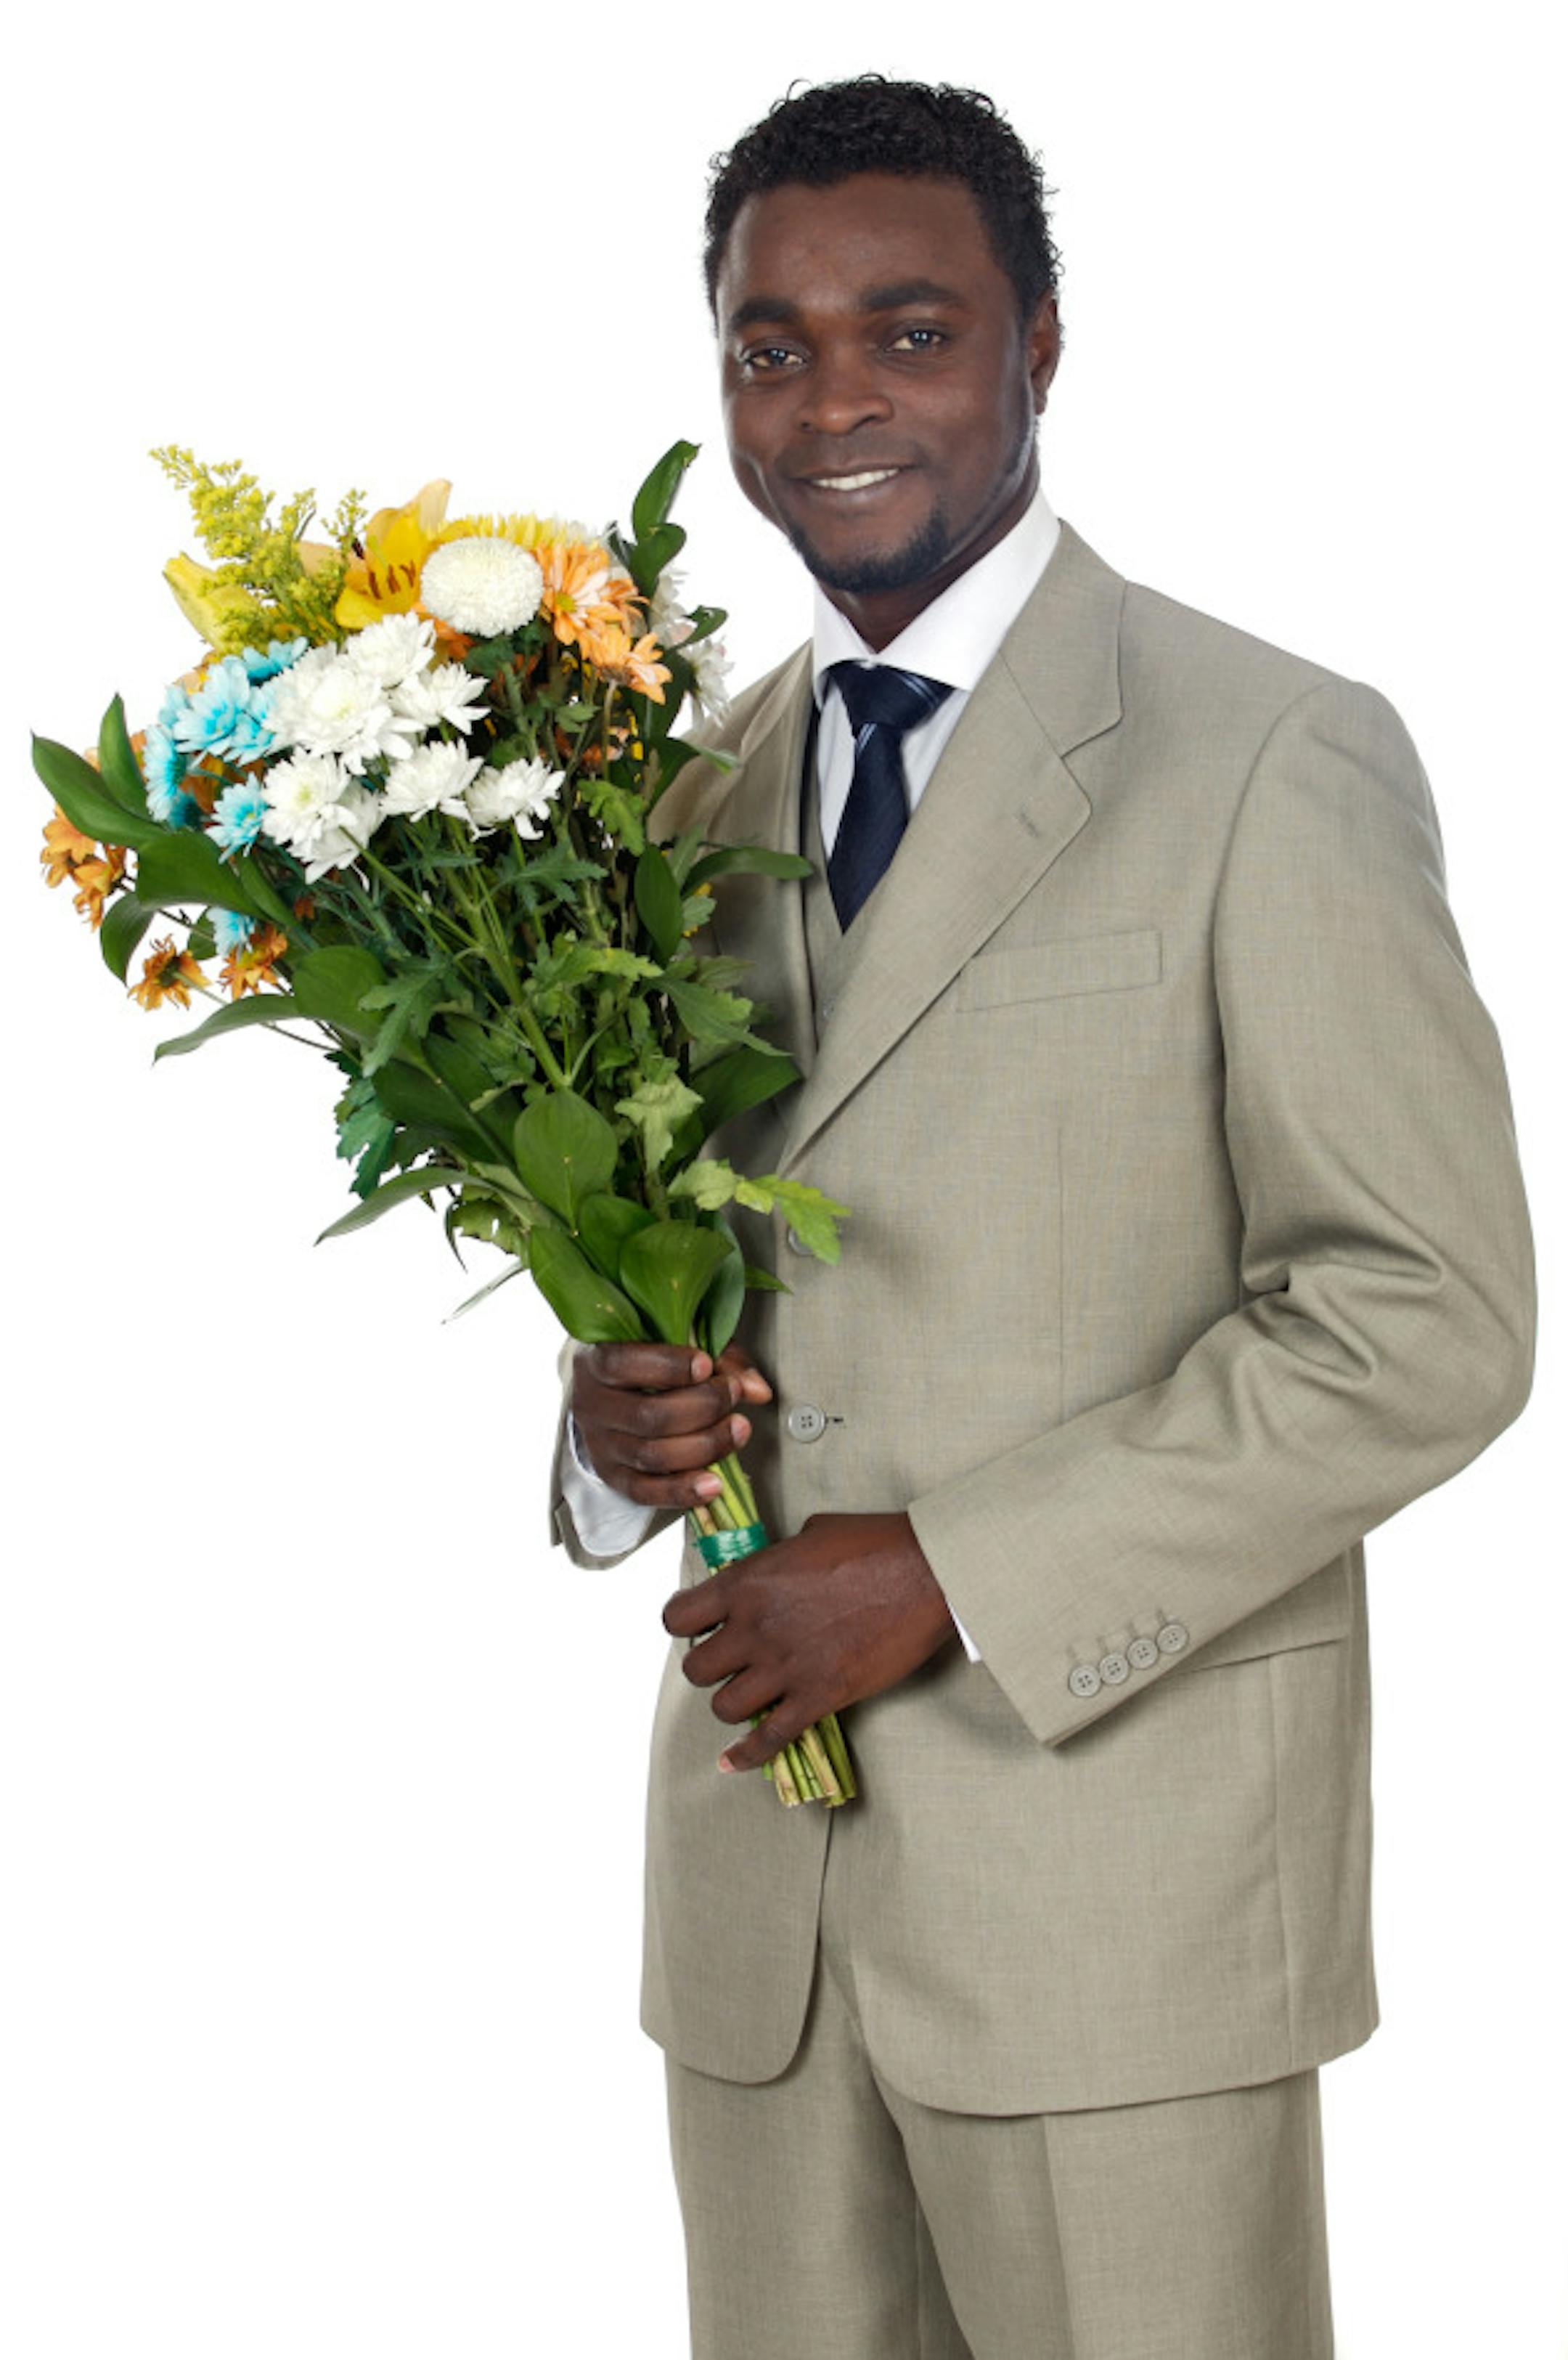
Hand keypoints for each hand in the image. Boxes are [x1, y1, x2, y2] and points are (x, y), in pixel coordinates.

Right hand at [570, 1340, 773, 1511]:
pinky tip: (715, 1484)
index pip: (622, 1363)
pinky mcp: (613, 1477)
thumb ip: (721, 1359)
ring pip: (652, 1456)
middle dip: (703, 1407)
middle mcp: (590, 1405)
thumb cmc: (651, 1360)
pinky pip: (645, 1493)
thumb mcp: (681, 1344)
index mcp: (596, 1361)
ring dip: (705, 1446)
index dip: (667, 1365)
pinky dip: (683, 1492)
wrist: (611, 1392)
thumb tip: (757, 1391)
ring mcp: (600, 1445)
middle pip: (648, 1416)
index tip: (705, 1365)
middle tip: (733, 1395)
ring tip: (739, 1430)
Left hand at [661, 1511, 959, 1773]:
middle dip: (710, 1666)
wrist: (927, 1574)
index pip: (678, 1616)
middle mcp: (755, 1627)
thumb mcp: (809, 1534)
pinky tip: (733, 1762)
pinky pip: (769, 1739)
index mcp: (747, 1582)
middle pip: (696, 1668)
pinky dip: (747, 1755)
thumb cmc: (874, 1543)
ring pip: (724, 1707)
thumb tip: (768, 1574)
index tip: (701, 1624)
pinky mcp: (818, 1697)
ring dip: (732, 1702)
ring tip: (749, 1693)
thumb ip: (775, 1561)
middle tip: (731, 1660)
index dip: (686, 1623)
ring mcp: (785, 1666)